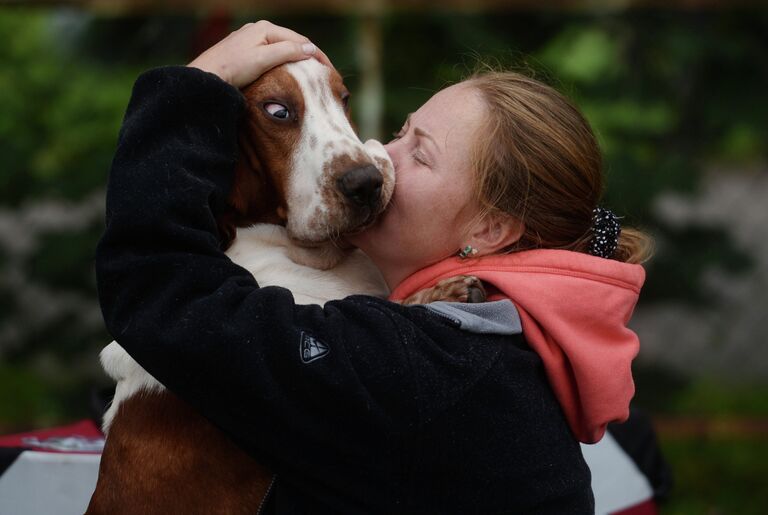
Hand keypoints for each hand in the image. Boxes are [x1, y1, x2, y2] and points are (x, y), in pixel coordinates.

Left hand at [188, 20, 331, 88]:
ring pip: (283, 49)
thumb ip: (288, 52)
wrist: (207, 77)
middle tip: (325, 74)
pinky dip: (285, 63)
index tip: (330, 70)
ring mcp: (252, 40)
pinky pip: (273, 55)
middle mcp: (259, 30)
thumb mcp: (264, 59)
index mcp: (265, 29)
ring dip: (298, 60)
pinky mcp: (246, 52)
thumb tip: (311, 50)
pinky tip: (290, 73)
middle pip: (293, 43)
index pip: (300, 41)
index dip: (318, 55)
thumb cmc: (233, 68)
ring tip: (311, 75)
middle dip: (310, 57)